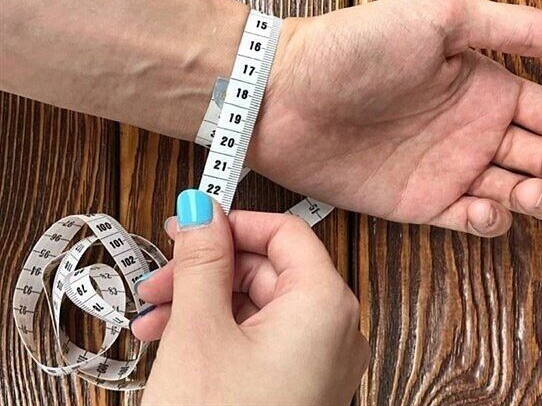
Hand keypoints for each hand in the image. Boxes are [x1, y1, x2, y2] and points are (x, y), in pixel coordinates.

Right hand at [133, 190, 368, 405]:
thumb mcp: (200, 331)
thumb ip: (203, 260)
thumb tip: (202, 210)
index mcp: (324, 306)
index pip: (285, 233)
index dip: (234, 223)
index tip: (191, 225)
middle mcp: (334, 331)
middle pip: (268, 269)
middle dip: (207, 270)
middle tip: (159, 279)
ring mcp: (318, 362)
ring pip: (258, 305)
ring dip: (204, 303)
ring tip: (154, 318)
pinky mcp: (299, 384)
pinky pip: (261, 338)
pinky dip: (220, 332)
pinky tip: (176, 340)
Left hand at [252, 0, 541, 235]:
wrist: (286, 94)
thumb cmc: (357, 46)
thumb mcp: (441, 17)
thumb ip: (517, 28)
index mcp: (482, 84)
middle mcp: (470, 129)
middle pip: (541, 155)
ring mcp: (445, 168)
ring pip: (512, 191)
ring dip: (538, 196)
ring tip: (541, 190)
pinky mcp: (417, 202)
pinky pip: (468, 218)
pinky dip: (490, 219)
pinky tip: (494, 207)